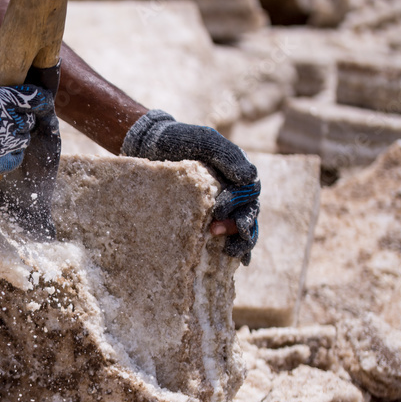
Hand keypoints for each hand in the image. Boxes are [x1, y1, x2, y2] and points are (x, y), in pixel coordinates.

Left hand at [121, 109, 259, 263]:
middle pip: (248, 213)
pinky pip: (223, 235)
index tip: (219, 210)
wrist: (150, 144)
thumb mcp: (204, 141)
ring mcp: (219, 206)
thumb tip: (250, 177)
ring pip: (240, 227)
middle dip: (241, 227)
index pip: (249, 193)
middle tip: (221, 233)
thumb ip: (228, 155)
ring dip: (239, 241)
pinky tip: (231, 262)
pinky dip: (230, 248)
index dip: (239, 203)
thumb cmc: (178, 139)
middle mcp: (232, 191)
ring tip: (229, 252)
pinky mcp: (203, 218)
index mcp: (236, 173)